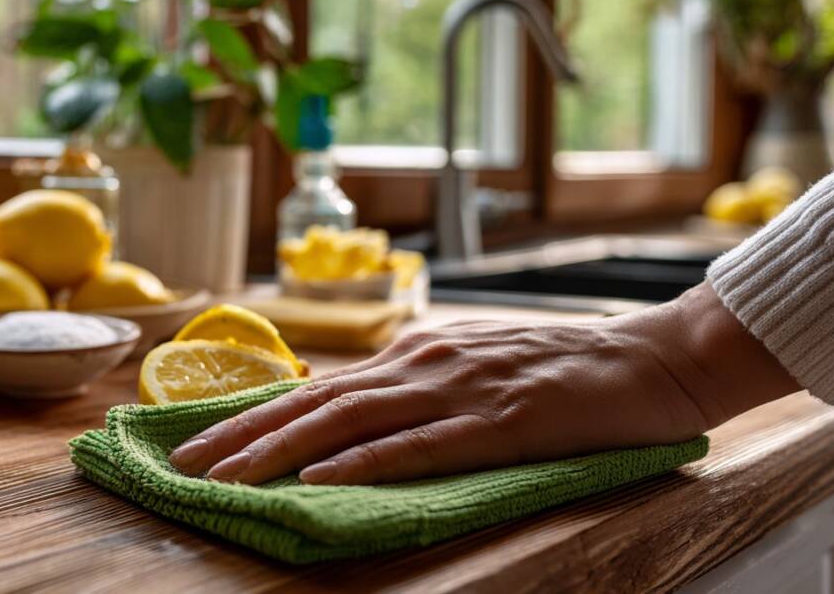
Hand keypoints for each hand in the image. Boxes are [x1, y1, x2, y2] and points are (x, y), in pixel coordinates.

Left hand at [169, 284, 797, 485]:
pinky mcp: (496, 422)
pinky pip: (417, 446)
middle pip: (315, 403)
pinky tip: (321, 479)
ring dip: (281, 449)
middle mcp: (420, 364)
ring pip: (350, 421)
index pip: (317, 389)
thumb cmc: (559, 369)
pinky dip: (363, 463)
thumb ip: (414, 385)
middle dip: (244, 435)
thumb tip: (354, 408)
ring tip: (229, 477)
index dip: (254, 417)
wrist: (646, 358)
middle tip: (186, 466)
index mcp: (413, 355)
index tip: (201, 444)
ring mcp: (456, 391)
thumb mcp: (470, 366)